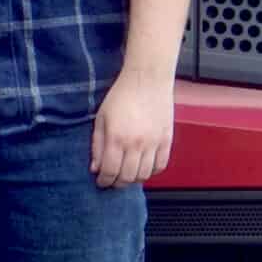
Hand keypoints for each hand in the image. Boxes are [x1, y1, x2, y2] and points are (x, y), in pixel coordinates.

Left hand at [90, 68, 172, 189]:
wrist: (147, 78)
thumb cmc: (122, 94)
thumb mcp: (101, 117)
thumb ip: (97, 144)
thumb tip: (95, 168)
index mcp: (116, 137)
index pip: (109, 171)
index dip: (104, 181)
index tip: (101, 181)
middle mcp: (135, 144)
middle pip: (127, 178)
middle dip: (117, 183)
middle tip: (113, 180)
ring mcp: (153, 143)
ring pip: (144, 175)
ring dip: (134, 179)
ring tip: (128, 174)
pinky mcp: (166, 140)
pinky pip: (160, 166)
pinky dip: (151, 171)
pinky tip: (144, 167)